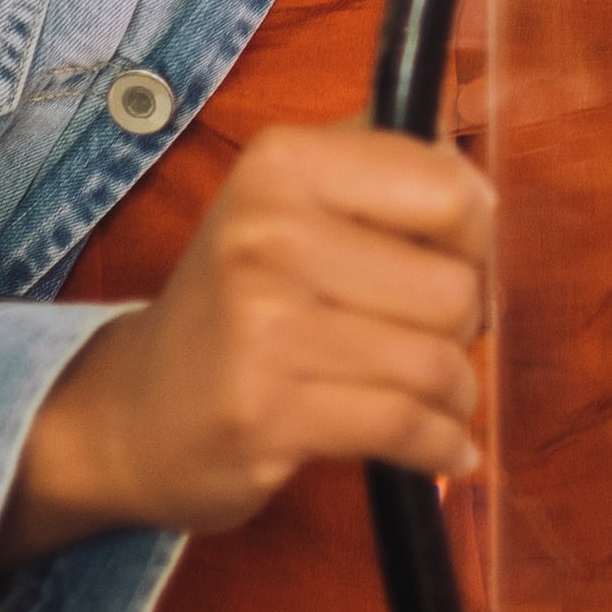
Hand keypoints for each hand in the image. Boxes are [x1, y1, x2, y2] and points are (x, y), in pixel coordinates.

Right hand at [0, 118, 497, 573]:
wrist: (133, 411)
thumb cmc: (239, 301)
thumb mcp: (290, 203)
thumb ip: (383, 171)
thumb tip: (478, 179)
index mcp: (284, 163)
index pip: (450, 191)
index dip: (478, 238)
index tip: (459, 264)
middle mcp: (268, 233)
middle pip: (455, 287)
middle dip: (465, 326)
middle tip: (430, 338)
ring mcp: (262, 326)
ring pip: (436, 363)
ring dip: (455, 393)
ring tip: (436, 398)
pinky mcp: (267, 413)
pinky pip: (404, 427)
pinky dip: (440, 446)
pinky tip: (443, 449)